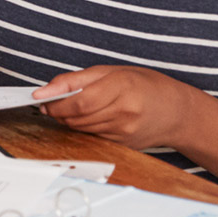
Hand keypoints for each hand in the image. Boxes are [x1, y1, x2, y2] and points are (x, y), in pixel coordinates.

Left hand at [34, 66, 198, 148]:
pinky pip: (92, 136)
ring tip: (72, 107)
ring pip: (81, 128)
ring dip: (69, 119)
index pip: (79, 101)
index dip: (56, 101)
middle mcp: (125, 112)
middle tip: (51, 102)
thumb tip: (45, 91)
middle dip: (58, 110)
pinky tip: (90, 117)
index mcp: (122, 87)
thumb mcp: (112, 71)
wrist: (177, 112)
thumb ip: (75, 80)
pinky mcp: (123, 145)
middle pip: (77, 117)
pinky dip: (83, 127)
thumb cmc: (146, 85)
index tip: (39, 98)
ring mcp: (125, 132)